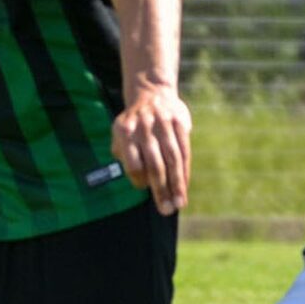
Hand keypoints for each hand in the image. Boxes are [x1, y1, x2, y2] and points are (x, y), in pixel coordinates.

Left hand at [110, 78, 191, 214]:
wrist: (152, 93)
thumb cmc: (134, 124)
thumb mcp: (120, 134)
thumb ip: (124, 155)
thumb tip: (140, 182)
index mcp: (124, 131)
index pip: (133, 164)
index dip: (139, 180)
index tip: (144, 188)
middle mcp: (144, 127)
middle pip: (154, 165)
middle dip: (161, 190)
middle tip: (166, 210)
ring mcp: (163, 124)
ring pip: (172, 160)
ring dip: (176, 185)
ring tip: (179, 203)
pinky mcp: (180, 122)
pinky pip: (184, 151)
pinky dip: (184, 171)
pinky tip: (184, 187)